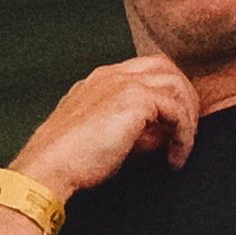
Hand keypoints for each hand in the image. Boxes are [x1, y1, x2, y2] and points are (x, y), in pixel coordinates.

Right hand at [11, 55, 198, 200]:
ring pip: (176, 83)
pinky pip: (177, 109)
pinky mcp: (135, 99)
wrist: (48, 167)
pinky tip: (176, 156)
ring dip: (187, 115)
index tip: (168, 127)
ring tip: (182, 146)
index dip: (163, 95)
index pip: (144, 71)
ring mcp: (123, 83)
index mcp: (99, 81)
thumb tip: (163, 136)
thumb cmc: (68, 162)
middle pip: (165, 67)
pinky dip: (184, 134)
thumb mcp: (103, 139)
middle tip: (184, 131)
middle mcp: (111, 76)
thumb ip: (132, 131)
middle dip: (182, 97)